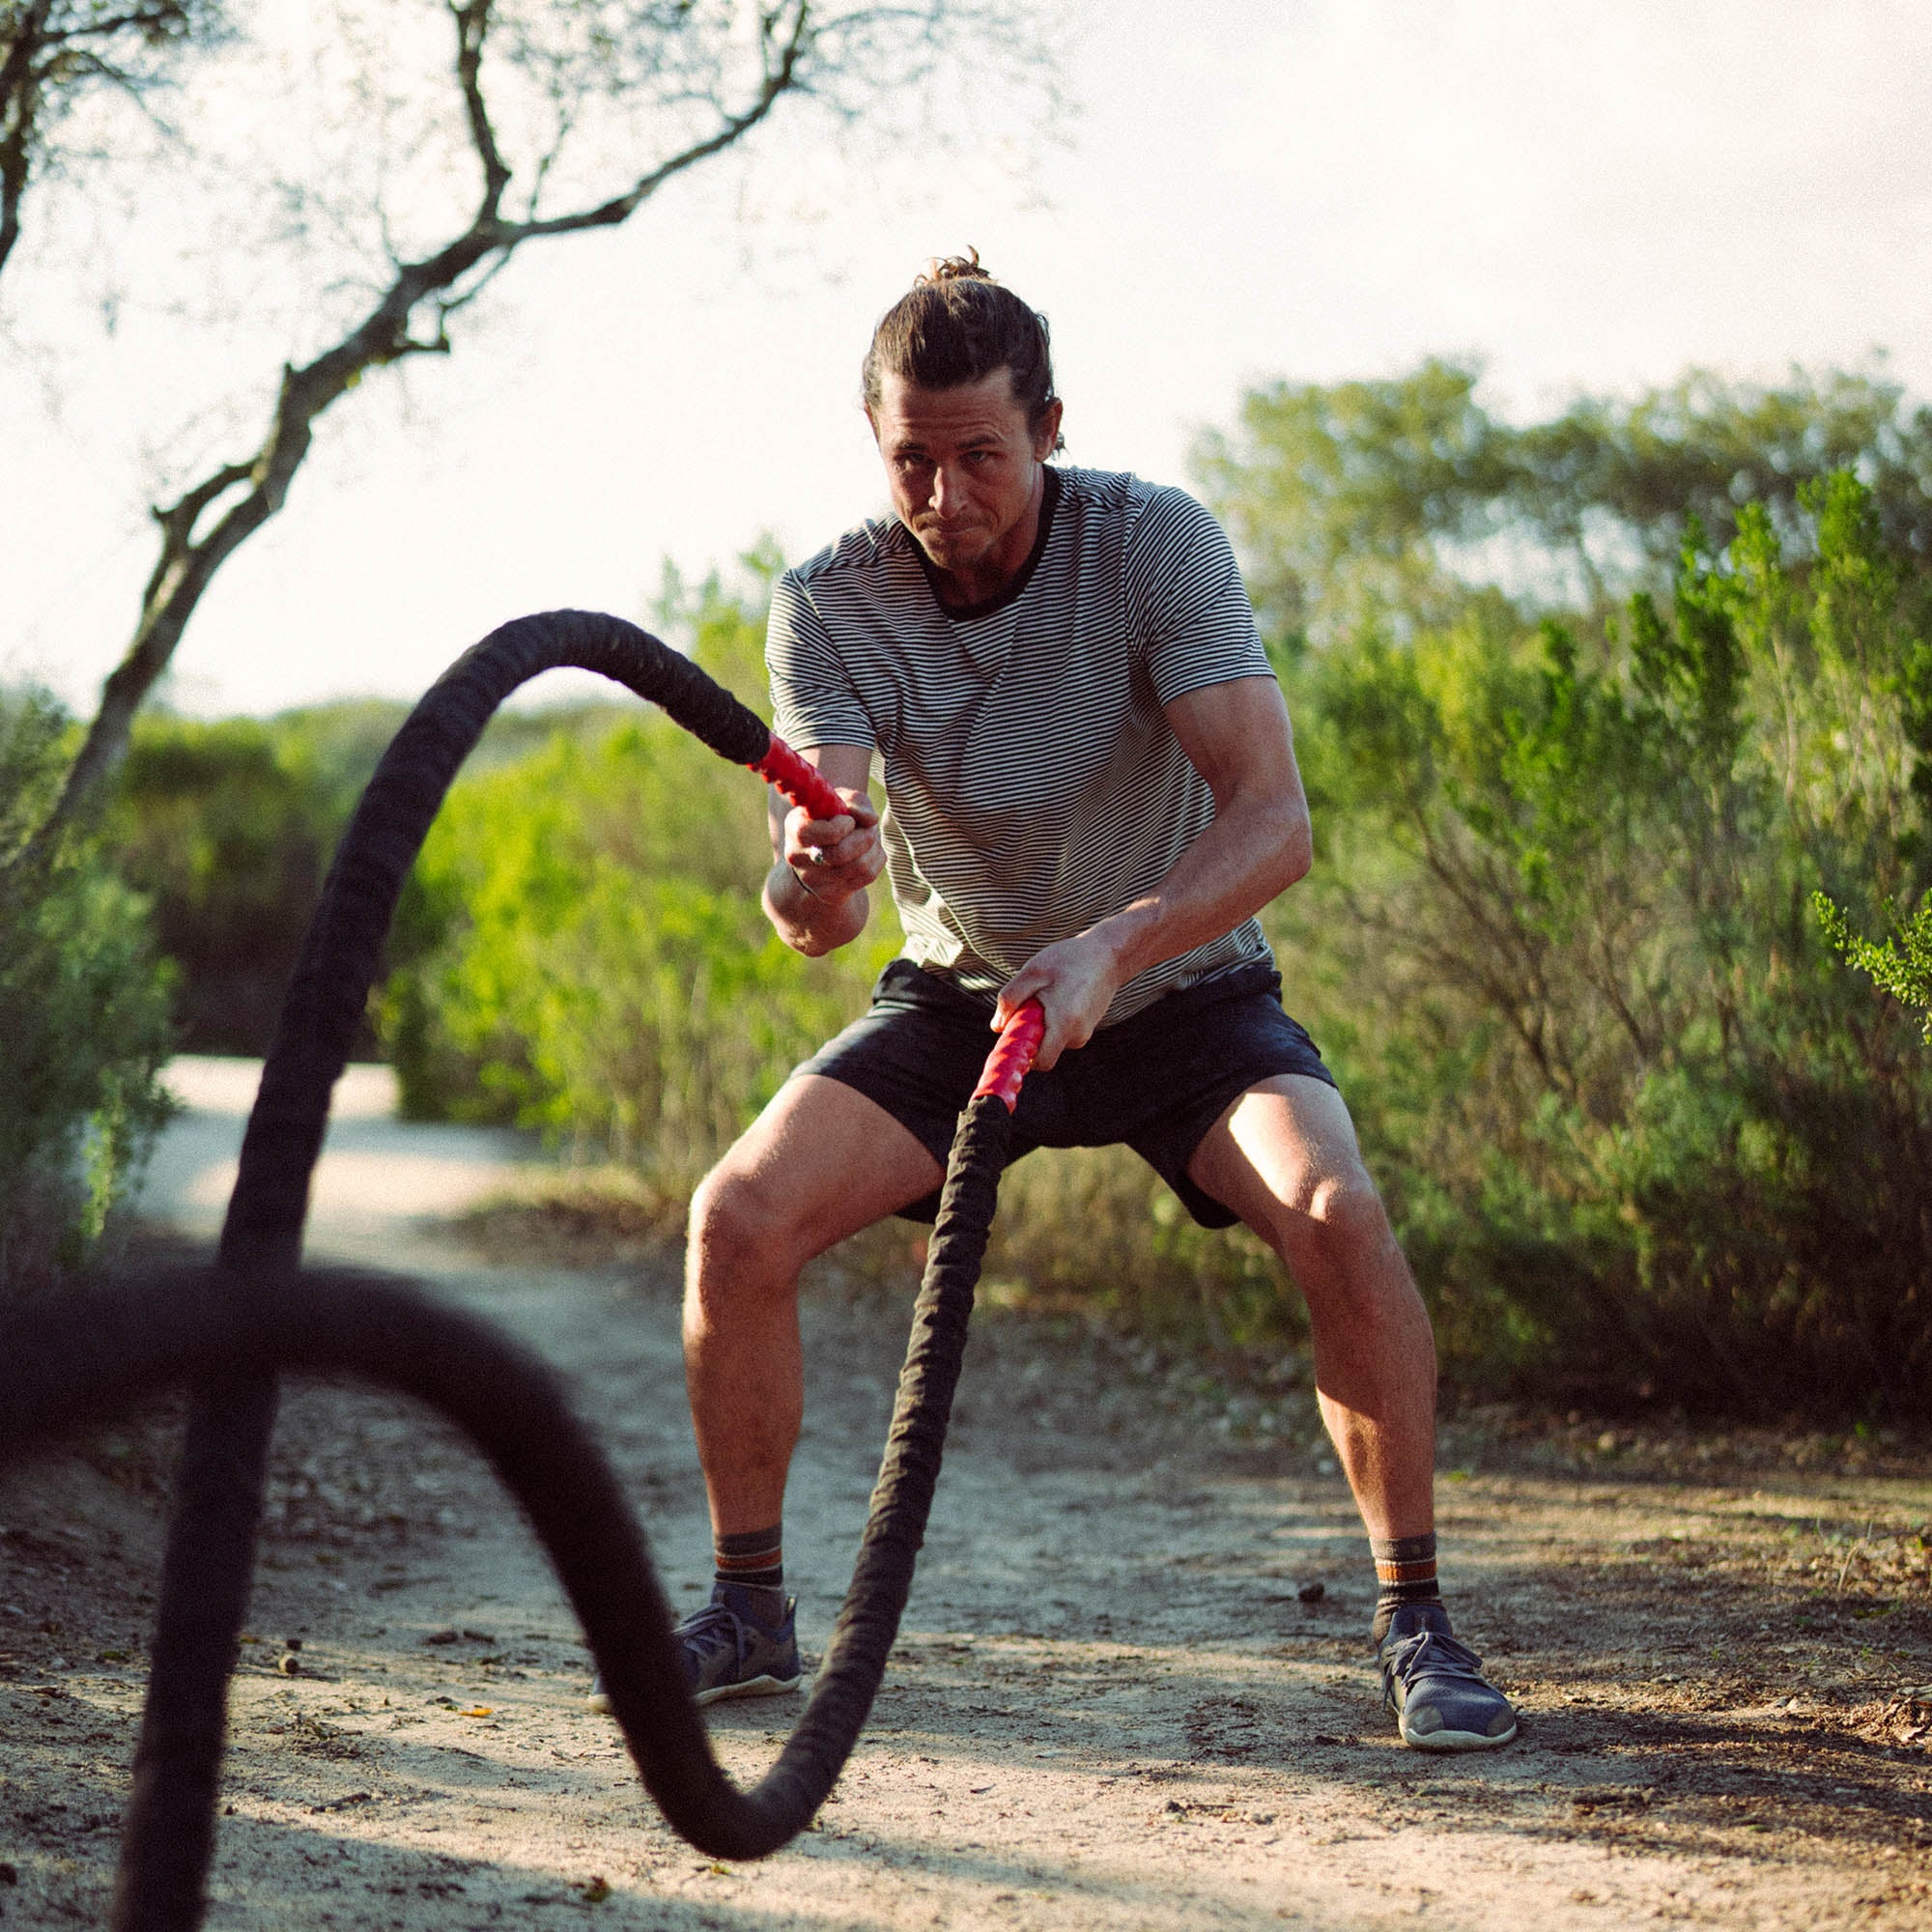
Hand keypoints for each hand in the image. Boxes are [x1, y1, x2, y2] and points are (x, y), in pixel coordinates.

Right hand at [784, 787, 883, 904]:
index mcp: (795, 827)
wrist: (824, 849)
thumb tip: (870, 820)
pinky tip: (870, 853)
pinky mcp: (829, 893)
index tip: (849, 820)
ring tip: (871, 839)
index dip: (844, 826)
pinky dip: (876, 861)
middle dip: (864, 838)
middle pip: (840, 854)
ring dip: (873, 848)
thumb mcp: (841, 800)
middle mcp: (797, 855)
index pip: (825, 834)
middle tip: (869, 829)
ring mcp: (812, 879)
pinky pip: (866, 877)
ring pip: (858, 866)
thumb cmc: (833, 817)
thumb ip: (855, 801)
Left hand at [993, 929, 1127, 1070]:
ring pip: (1053, 1039)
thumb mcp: (1033, 972)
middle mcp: (1078, 1034)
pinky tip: (1062, 993)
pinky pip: (1063, 1030)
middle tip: (1032, 1002)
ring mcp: (1085, 1032)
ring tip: (1050, 992)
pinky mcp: (1088, 1026)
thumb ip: (1010, 1000)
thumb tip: (998, 1027)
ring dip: (1043, 1022)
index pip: (1041, 1062)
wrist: (1109, 955)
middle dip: (1031, 1032)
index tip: (1014, 1034)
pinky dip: (1055, 1018)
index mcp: (1064, 1024)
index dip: (1024, 1054)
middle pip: (1044, 1050)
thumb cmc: (1070, 959)